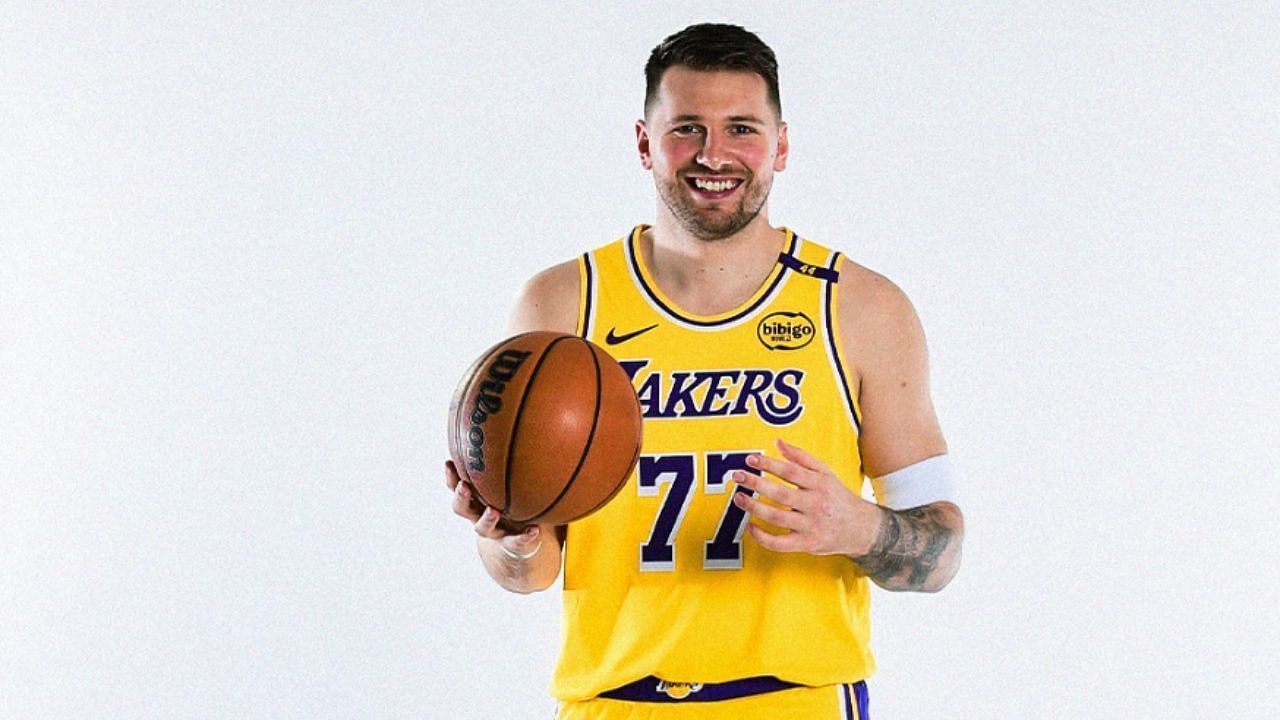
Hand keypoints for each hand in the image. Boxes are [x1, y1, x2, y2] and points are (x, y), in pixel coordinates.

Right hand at [446, 459, 543, 558]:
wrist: (520, 536)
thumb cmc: (514, 499)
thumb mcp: (513, 477)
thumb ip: (515, 453)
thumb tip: (520, 417)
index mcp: (477, 496)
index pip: (457, 484)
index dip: (451, 475)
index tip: (449, 462)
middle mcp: (479, 514)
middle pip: (461, 507)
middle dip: (461, 496)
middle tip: (464, 485)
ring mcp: (494, 531)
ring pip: (483, 528)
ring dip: (486, 519)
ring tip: (494, 511)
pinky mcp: (511, 543)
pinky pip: (516, 542)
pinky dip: (523, 537)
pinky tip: (534, 530)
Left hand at [731, 438, 880, 556]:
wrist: (862, 529)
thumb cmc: (839, 498)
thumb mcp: (826, 473)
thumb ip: (801, 457)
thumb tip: (778, 442)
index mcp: (820, 484)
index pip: (790, 471)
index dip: (769, 464)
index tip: (751, 460)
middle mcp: (816, 504)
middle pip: (780, 493)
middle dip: (756, 483)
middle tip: (739, 476)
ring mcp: (811, 526)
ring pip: (777, 517)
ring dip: (754, 507)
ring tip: (739, 498)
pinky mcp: (807, 544)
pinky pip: (780, 543)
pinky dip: (762, 537)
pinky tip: (750, 527)